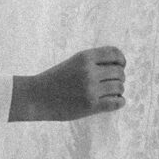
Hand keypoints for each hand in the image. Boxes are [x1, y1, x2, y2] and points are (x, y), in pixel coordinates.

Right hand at [10, 46, 126, 121]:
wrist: (36, 96)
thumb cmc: (55, 79)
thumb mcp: (73, 62)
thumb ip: (92, 62)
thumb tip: (118, 66)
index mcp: (84, 57)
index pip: (115, 53)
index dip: (121, 60)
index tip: (120, 66)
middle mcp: (89, 71)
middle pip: (119, 72)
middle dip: (119, 77)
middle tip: (112, 83)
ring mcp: (90, 89)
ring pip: (119, 87)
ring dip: (118, 90)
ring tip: (111, 93)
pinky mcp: (91, 105)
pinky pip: (116, 103)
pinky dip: (119, 102)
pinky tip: (115, 101)